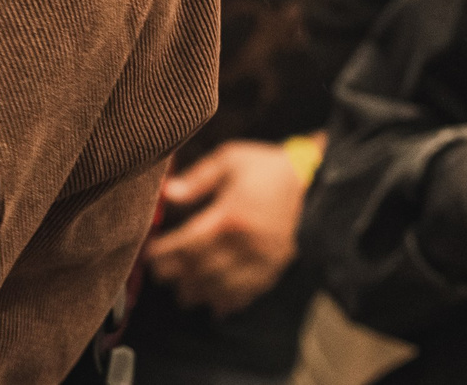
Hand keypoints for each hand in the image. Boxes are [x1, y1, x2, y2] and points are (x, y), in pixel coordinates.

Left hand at [142, 141, 309, 314]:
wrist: (316, 184)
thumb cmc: (270, 169)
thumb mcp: (231, 159)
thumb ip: (198, 178)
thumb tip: (168, 193)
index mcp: (230, 217)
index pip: (188, 243)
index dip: (166, 253)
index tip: (149, 255)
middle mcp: (244, 245)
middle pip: (202, 269)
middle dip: (177, 275)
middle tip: (158, 277)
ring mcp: (261, 261)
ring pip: (223, 287)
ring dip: (199, 293)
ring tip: (182, 295)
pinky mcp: (274, 269)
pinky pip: (249, 293)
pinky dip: (230, 302)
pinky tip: (216, 306)